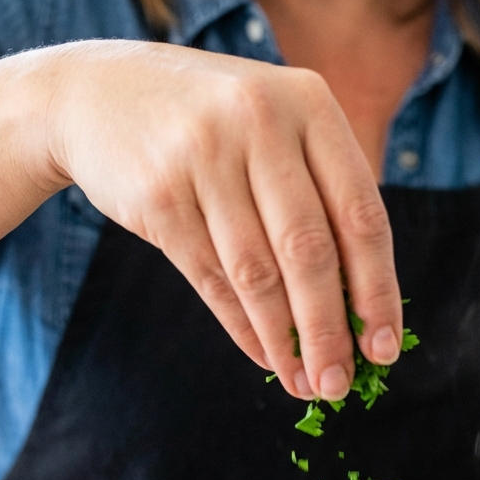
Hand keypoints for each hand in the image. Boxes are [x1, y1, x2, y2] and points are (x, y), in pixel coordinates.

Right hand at [47, 41, 401, 398]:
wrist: (94, 93)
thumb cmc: (211, 128)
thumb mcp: (274, 130)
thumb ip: (320, 196)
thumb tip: (363, 312)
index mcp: (309, 103)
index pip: (362, 214)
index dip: (378, 290)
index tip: (384, 348)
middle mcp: (259, 119)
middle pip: (310, 251)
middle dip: (329, 331)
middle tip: (340, 385)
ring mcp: (204, 154)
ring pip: (258, 273)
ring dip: (284, 341)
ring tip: (303, 383)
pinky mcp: (158, 193)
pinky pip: (211, 278)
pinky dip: (242, 327)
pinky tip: (264, 356)